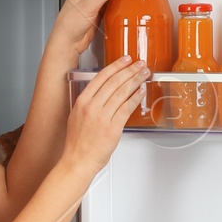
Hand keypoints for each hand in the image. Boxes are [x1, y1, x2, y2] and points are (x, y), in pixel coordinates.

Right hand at [61, 55, 148, 178]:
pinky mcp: (113, 128)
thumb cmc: (77, 143)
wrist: (77, 161)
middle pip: (114, 82)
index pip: (101, 77)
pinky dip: (135, 98)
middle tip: (140, 64)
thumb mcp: (76, 116)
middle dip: (130, 70)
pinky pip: (127, 109)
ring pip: (122, 93)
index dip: (116, 66)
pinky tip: (141, 92)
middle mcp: (92, 107)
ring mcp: (102, 117)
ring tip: (144, 74)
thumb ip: (89, 103)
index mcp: (82, 102)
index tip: (125, 60)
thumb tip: (105, 93)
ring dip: (136, 81)